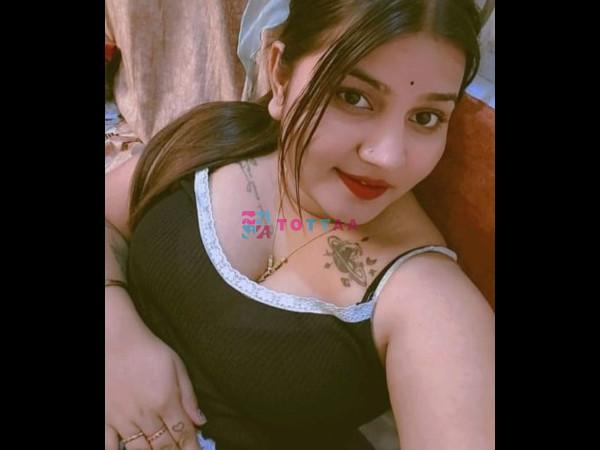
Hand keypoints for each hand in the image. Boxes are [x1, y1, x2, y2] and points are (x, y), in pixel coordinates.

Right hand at [106, 304, 205, 449]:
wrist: (115, 339)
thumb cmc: (146, 349)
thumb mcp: (176, 366)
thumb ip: (188, 396)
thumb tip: (200, 421)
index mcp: (165, 401)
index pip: (183, 433)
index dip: (192, 447)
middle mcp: (145, 414)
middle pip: (164, 446)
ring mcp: (122, 419)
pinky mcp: (104, 419)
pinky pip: (110, 446)